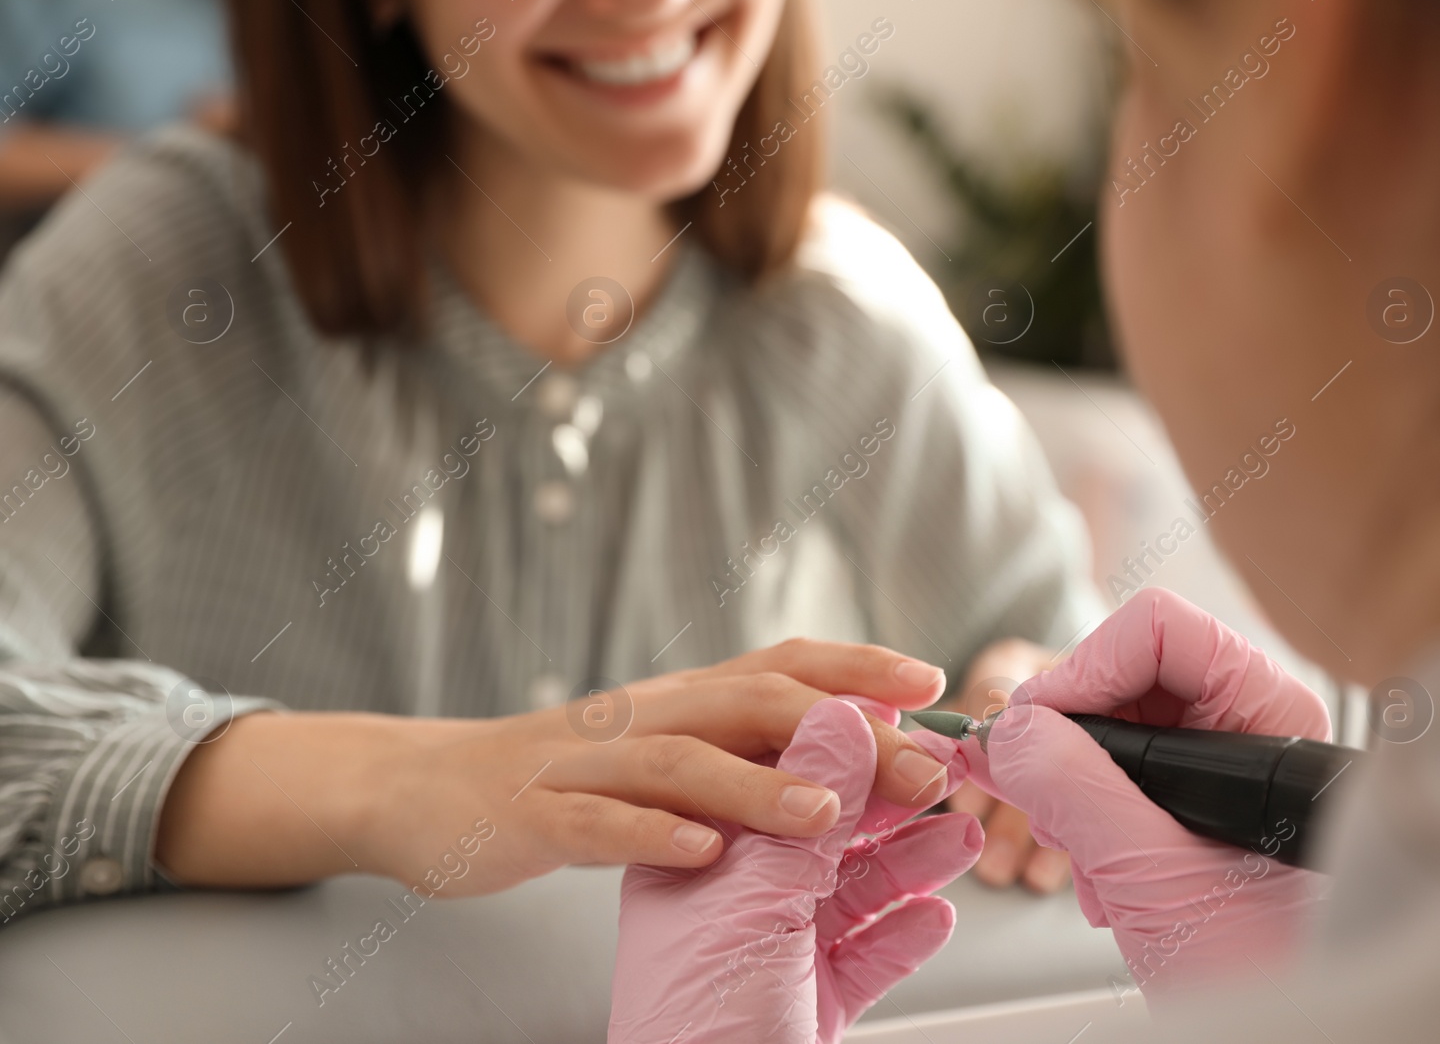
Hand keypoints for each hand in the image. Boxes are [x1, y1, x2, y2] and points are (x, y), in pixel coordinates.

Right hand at [157, 640, 955, 894]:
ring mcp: (590, 763)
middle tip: (920, 767)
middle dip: (843, 732)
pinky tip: (700, 850)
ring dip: (758, 782)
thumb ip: (742, 746)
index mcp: (684, 701)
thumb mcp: (663, 751)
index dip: (858, 665)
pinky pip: (599, 822)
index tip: (932, 682)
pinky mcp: (540, 814)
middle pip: (753, 703)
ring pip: (682, 761)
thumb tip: (849, 745)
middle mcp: (646, 716)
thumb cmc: (568, 774)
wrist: (430, 785)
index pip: (783, 665)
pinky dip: (652, 832)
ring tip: (824, 813)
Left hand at [609, 698, 981, 1043]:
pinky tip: (936, 914)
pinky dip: (905, 935)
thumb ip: (808, 813)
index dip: (839, 747)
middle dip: (889, 804)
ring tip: (959, 837)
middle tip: (944, 774)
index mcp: (698, 857)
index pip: (775, 778)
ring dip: (912, 863)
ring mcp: (777, 951)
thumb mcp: (755, 900)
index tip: (898, 723)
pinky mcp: (813, 1001)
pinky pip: (870, 955)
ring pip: (856, 890)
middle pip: (826, 831)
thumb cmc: (697, 1030)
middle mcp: (736, 897)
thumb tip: (841, 718)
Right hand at [960, 589, 1330, 1002]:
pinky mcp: (1199, 805)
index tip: (1031, 725)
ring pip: (1118, 724)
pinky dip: (1090, 815)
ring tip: (1076, 849)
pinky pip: (1122, 772)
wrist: (1282, 1038)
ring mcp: (1226, 768)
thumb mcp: (1148, 873)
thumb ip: (1072, 789)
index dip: (1084, 669)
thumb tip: (1008, 732)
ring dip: (1075, 785)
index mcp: (1270, 720)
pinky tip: (1099, 871)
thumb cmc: (1263, 970)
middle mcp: (1252, 729)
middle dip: (1070, 735)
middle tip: (1030, 786)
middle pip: (1130, 671)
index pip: (1160, 631)